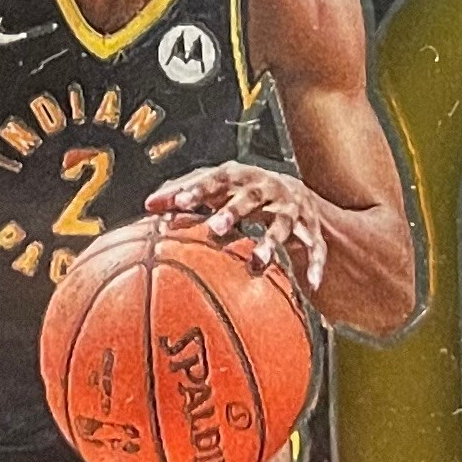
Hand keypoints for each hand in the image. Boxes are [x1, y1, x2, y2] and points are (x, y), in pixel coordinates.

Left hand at [147, 158, 330, 303]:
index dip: (198, 189)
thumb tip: (147, 205)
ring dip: (271, 242)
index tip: (178, 203)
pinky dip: (313, 265)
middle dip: (233, 211)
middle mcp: (267, 188)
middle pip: (250, 197)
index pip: (216, 178)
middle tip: (214, 228)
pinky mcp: (310, 227)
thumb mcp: (216, 188)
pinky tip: (308, 284)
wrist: (294, 192)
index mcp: (240, 177)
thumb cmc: (241, 192)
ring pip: (282, 225)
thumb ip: (183, 193)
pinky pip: (314, 247)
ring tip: (258, 263)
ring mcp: (290, 208)